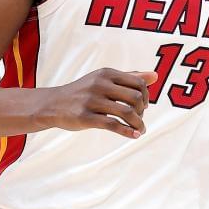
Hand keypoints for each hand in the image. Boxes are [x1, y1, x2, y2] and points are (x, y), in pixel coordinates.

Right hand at [38, 69, 156, 138]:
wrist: (52, 104)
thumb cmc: (83, 92)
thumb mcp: (104, 79)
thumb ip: (129, 77)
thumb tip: (156, 75)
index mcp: (106, 73)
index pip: (138, 83)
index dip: (146, 96)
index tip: (143, 106)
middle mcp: (100, 84)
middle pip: (135, 98)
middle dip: (142, 111)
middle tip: (139, 119)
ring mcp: (92, 101)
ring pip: (126, 112)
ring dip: (138, 124)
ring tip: (140, 130)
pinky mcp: (85, 117)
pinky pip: (113, 125)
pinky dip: (127, 131)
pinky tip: (134, 136)